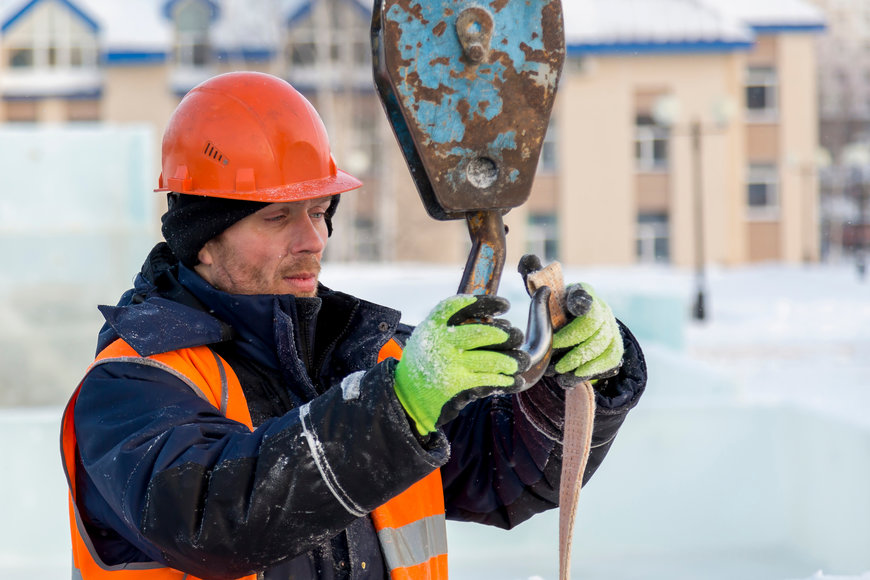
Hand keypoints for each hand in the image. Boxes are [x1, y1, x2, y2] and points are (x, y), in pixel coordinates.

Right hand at [394, 294, 529, 434]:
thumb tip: (494, 323)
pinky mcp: (456, 384)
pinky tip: (514, 380)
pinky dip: (505, 381)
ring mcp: (449, 364)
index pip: (458, 306)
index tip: (505, 306)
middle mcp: (440, 342)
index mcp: (432, 325)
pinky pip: (488, 380)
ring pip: (490, 359)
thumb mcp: (427, 336)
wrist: (405, 395)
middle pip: (481, 333)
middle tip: (515, 336)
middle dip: (505, 335)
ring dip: (510, 361)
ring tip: (518, 362)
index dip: (485, 302)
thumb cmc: (424, 362)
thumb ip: (451, 326)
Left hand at [519, 255, 623, 386]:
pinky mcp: (614, 348)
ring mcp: (610, 328)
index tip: (574, 307)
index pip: (584, 295)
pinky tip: (571, 378)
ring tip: (557, 371)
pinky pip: (608, 360)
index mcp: (581, 293)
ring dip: (578, 360)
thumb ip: (534, 280)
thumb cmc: (555, 311)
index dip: (580, 300)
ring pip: (602, 344)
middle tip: (553, 353)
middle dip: (572, 340)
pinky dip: (589, 371)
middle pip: (593, 324)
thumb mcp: (544, 297)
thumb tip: (526, 258)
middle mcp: (600, 308)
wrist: (575, 330)